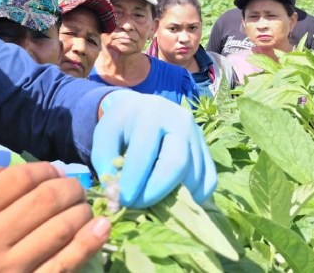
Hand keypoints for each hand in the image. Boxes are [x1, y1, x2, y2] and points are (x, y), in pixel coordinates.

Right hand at [0, 162, 109, 271]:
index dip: (44, 169)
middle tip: (75, 188)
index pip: (18, 179)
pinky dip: (88, 242)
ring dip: (81, 212)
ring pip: (60, 229)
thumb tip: (42, 171)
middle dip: (69, 188)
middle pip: (44, 201)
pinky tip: (100, 228)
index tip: (53, 172)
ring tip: (84, 207)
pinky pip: (65, 263)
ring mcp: (11, 269)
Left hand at [92, 90, 216, 208]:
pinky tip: (175, 198)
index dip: (133, 181)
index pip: (144, 153)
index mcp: (151, 113)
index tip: (122, 200)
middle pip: (176, 164)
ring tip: (152, 201)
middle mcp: (180, 120)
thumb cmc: (122, 125)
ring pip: (194, 175)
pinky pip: (209, 180)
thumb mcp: (105, 134)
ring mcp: (197, 135)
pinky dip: (195, 196)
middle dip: (155, 192)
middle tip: (137, 204)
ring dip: (172, 196)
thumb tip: (116, 193)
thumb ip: (105, 161)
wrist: (144, 108)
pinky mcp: (207, 149)